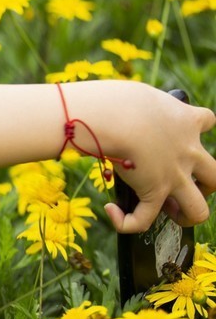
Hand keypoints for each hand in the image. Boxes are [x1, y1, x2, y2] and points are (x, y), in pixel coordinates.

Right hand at [98, 84, 215, 232]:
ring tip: (164, 210)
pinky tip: (112, 211)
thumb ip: (141, 109)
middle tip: (178, 181)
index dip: (196, 128)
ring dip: (184, 214)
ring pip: (198, 210)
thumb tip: (121, 116)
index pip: (207, 121)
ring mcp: (175, 176)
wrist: (115, 117)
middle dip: (202, 184)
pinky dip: (127, 222)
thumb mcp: (139, 96)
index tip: (175, 131)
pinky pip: (143, 220)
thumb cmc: (119, 100)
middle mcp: (188, 151)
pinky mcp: (153, 192)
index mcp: (186, 121)